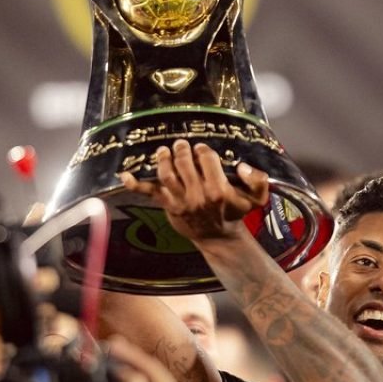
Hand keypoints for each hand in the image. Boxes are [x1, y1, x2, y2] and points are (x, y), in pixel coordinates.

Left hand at [120, 140, 269, 243]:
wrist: (218, 237)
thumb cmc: (234, 213)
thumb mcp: (256, 199)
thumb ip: (258, 180)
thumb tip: (242, 166)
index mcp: (219, 189)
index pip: (206, 158)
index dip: (203, 150)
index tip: (201, 149)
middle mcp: (198, 194)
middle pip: (185, 162)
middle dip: (182, 149)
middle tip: (182, 144)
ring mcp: (181, 201)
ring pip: (167, 173)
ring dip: (163, 158)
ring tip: (164, 150)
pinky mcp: (168, 206)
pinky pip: (149, 192)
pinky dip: (135, 183)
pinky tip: (124, 174)